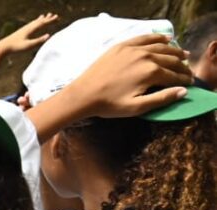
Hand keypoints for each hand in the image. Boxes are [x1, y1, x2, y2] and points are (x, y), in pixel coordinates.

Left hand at [0, 13, 57, 54]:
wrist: (4, 46)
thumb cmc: (16, 47)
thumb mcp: (29, 45)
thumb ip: (39, 40)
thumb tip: (49, 35)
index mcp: (30, 29)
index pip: (43, 23)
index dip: (50, 20)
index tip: (58, 17)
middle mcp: (28, 27)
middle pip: (39, 21)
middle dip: (47, 19)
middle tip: (55, 15)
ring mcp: (24, 29)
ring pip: (34, 22)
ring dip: (41, 19)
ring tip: (45, 15)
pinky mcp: (21, 32)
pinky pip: (30, 25)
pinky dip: (34, 22)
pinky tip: (34, 23)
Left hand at [67, 34, 191, 118]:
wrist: (83, 94)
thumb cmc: (109, 105)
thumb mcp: (137, 107)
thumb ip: (161, 99)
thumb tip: (183, 91)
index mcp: (151, 72)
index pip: (174, 75)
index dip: (184, 80)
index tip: (189, 84)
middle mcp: (146, 56)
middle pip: (171, 59)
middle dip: (182, 66)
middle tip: (187, 71)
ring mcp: (134, 49)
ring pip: (161, 47)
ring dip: (175, 51)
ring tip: (182, 55)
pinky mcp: (123, 45)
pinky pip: (145, 38)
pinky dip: (158, 38)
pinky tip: (166, 39)